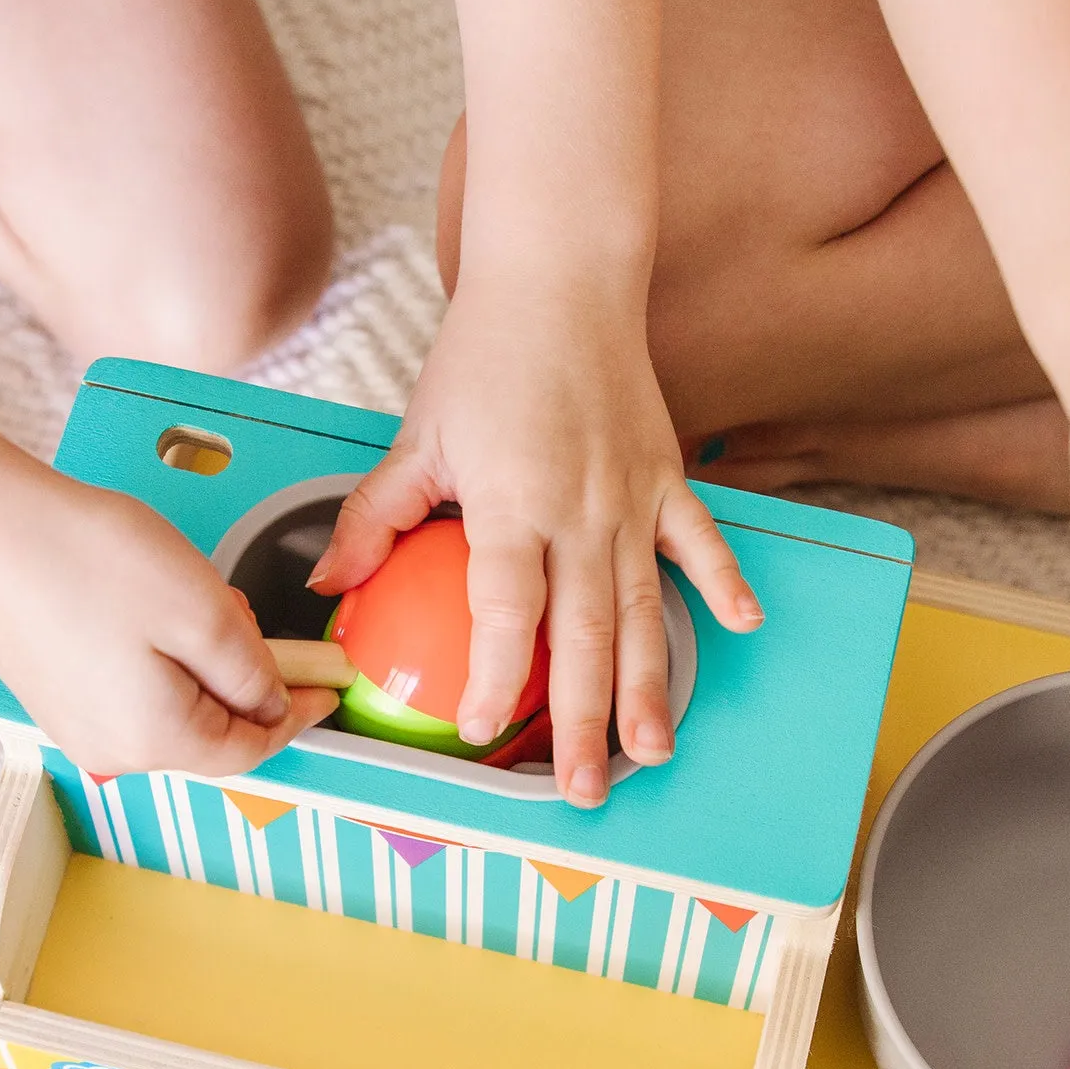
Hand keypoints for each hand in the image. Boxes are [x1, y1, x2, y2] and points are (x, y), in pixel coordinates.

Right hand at [0, 467, 336, 776]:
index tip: (327, 686)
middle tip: (238, 609)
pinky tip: (144, 603)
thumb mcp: (206, 613)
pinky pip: (128, 689)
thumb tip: (271, 705)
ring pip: (170, 708)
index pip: (251, 749)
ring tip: (186, 594)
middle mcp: (111, 752)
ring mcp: (74, 726)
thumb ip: (252, 673)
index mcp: (157, 741)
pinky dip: (156, 658)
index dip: (296, 716)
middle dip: (241, 679)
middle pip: (210, 731)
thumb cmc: (89, 560)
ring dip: (198, 663)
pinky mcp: (51, 694)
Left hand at [308, 271, 761, 806]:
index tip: (484, 729)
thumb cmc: (485, 354)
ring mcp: (632, 498)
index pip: (507, 611)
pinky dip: (723, 582)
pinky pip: (699, 541)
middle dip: (582, 721)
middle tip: (585, 790)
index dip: (497, 677)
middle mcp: (580, 511)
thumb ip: (377, 518)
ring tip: (653, 750)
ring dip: (648, 686)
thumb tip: (329, 582)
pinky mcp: (667, 477)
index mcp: (512, 503)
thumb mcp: (417, 437)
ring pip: (644, 610)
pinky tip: (740, 629)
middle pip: (585, 636)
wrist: (560, 279)